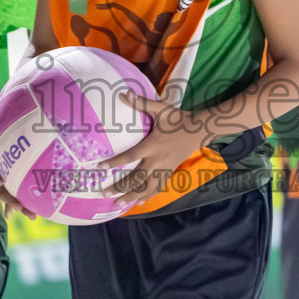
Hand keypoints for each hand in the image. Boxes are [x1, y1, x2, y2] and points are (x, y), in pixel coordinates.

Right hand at [0, 121, 36, 219]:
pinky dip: (28, 208)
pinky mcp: (18, 190)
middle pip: (2, 190)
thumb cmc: (3, 144)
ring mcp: (9, 186)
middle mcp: (1, 178)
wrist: (16, 150)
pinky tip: (35, 215)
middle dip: (10, 198)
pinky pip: (22, 201)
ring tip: (30, 214)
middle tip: (18, 205)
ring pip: (12, 198)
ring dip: (20, 206)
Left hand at [99, 91, 208, 210]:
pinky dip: (148, 196)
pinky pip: (158, 188)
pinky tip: (138, 203)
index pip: (130, 156)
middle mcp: (157, 160)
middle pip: (136, 178)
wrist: (198, 130)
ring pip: (146, 187)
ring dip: (132, 196)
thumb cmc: (177, 119)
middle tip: (105, 193)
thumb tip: (124, 93)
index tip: (99, 167)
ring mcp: (164, 168)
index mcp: (152, 145)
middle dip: (120, 187)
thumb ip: (141, 103)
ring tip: (118, 204)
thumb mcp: (160, 109)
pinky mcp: (169, 172)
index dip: (114, 162)